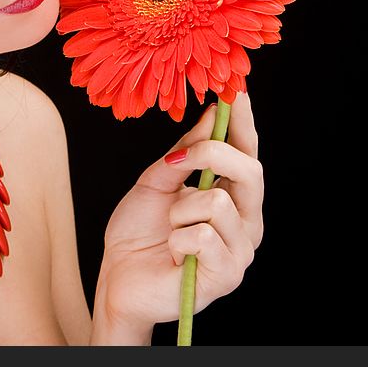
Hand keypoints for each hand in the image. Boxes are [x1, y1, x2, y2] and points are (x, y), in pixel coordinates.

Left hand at [97, 91, 263, 331]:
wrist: (118, 277)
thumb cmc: (138, 232)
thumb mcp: (156, 181)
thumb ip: (184, 153)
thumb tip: (213, 115)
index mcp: (231, 194)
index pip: (247, 150)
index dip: (243, 120)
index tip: (236, 89)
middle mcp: (245, 219)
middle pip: (249, 169)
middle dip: (209, 156)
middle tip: (174, 166)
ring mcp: (240, 248)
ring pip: (218, 202)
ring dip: (179, 211)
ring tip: (170, 230)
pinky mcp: (227, 274)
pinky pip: (203, 236)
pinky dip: (177, 239)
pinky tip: (174, 253)